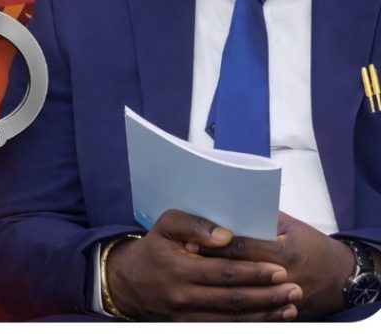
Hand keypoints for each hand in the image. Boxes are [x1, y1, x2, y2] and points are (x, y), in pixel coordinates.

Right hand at [105, 209, 301, 320]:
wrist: (129, 281)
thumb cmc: (153, 248)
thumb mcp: (166, 225)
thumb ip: (195, 225)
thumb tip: (227, 236)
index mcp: (179, 268)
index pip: (224, 272)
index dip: (254, 272)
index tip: (280, 269)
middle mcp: (183, 295)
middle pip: (234, 298)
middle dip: (268, 295)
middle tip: (295, 289)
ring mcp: (186, 316)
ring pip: (233, 318)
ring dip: (265, 314)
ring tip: (291, 306)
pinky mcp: (189, 327)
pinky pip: (224, 328)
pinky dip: (249, 325)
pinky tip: (270, 320)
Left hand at [199, 212, 353, 319]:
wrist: (342, 276)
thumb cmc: (312, 245)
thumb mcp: (291, 225)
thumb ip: (263, 218)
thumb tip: (229, 211)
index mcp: (285, 252)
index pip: (243, 249)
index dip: (216, 246)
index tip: (190, 242)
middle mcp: (284, 277)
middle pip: (238, 272)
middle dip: (209, 266)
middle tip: (183, 259)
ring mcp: (282, 299)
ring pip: (243, 296)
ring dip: (216, 288)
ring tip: (191, 280)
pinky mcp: (283, 313)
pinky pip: (254, 313)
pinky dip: (232, 306)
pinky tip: (211, 301)